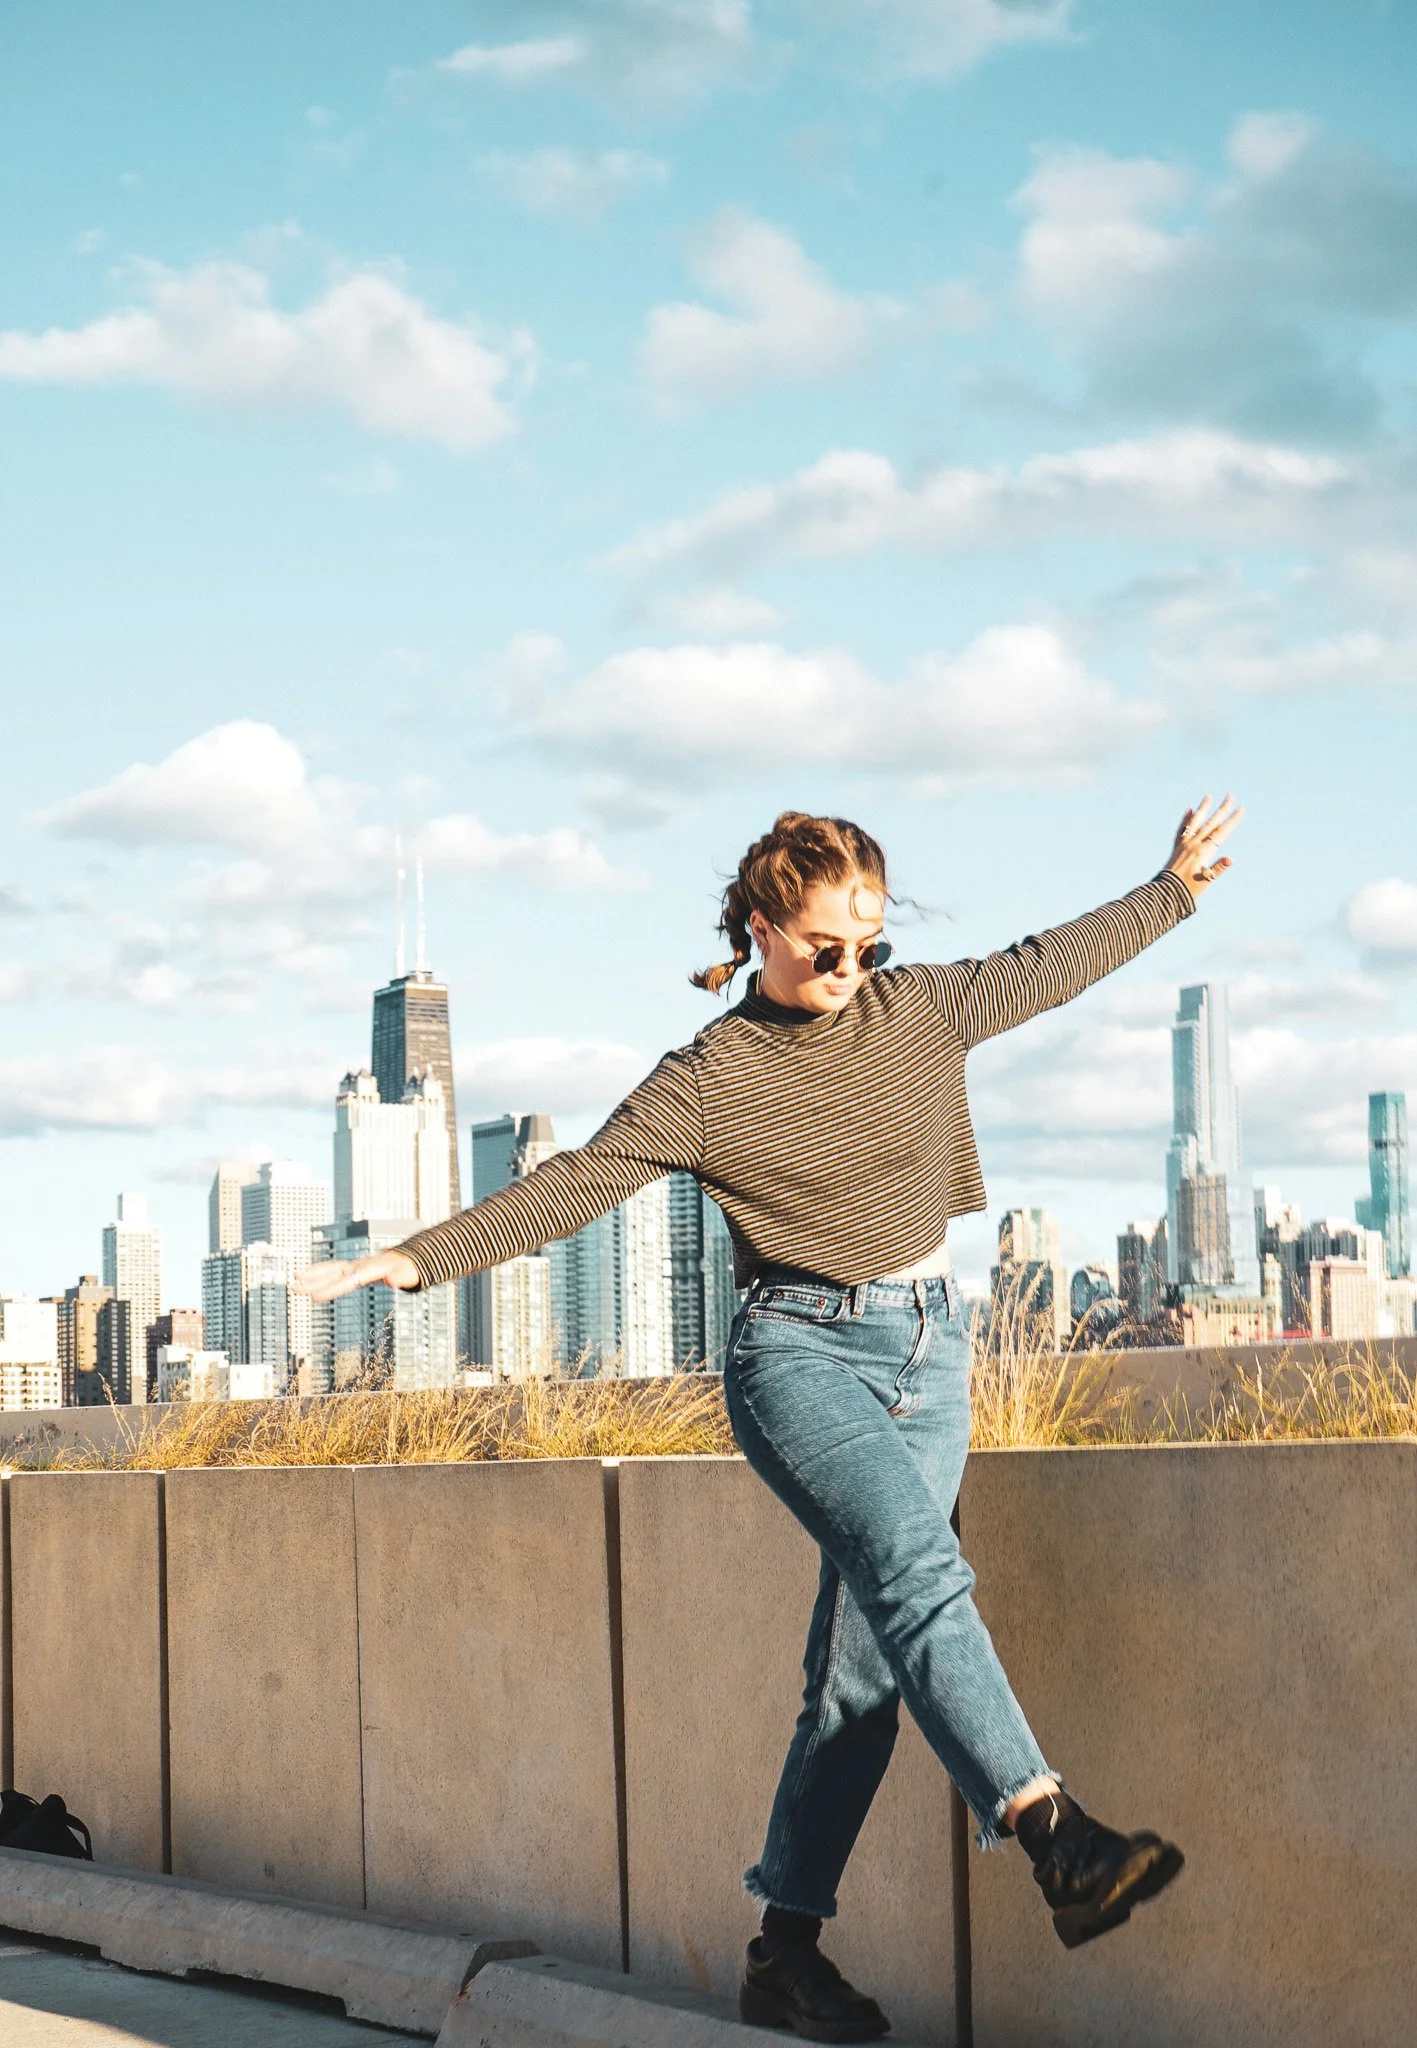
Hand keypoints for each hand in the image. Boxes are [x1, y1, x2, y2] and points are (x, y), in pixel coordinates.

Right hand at [295, 1250, 420, 1300]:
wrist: (409, 1258)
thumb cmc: (408, 1269)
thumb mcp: (407, 1275)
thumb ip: (400, 1278)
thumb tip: (394, 1281)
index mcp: (369, 1270)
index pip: (346, 1281)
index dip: (331, 1289)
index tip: (314, 1298)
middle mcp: (359, 1265)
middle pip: (333, 1274)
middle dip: (313, 1282)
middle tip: (294, 1288)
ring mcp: (355, 1264)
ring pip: (329, 1269)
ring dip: (312, 1275)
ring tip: (293, 1279)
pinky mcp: (353, 1267)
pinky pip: (333, 1268)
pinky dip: (319, 1270)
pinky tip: (306, 1274)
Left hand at [1167, 794, 1242, 900]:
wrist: (1165, 892)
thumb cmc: (1188, 889)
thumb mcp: (1206, 881)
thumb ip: (1217, 868)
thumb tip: (1230, 859)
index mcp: (1203, 852)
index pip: (1221, 832)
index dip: (1232, 820)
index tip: (1241, 808)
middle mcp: (1193, 844)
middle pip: (1211, 823)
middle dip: (1222, 809)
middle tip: (1230, 796)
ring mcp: (1184, 844)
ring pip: (1195, 822)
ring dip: (1203, 809)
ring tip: (1208, 797)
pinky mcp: (1177, 848)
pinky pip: (1181, 830)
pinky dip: (1186, 819)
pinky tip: (1189, 810)